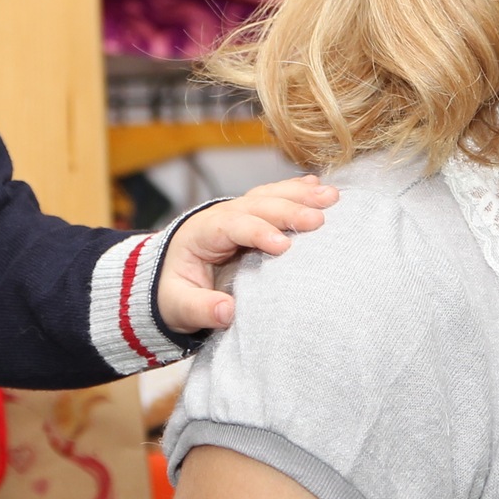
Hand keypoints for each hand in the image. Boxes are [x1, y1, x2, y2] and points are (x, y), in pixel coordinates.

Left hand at [154, 175, 338, 332]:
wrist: (166, 278)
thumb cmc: (173, 293)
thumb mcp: (177, 307)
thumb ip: (200, 309)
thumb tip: (228, 312)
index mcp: (200, 233)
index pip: (232, 226)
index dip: (257, 232)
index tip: (284, 246)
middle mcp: (220, 215)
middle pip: (256, 205)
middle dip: (288, 210)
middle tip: (320, 220)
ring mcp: (237, 212)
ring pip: (269, 195)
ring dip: (300, 195)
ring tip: (332, 198)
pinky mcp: (251, 216)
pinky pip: (274, 197)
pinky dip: (296, 191)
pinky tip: (320, 186)